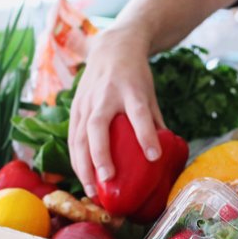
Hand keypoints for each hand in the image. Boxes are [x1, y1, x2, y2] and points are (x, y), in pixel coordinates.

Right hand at [68, 30, 164, 196]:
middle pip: (98, 126)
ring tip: (92, 191)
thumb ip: (155, 122)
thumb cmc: (136, 76)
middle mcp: (106, 95)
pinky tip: (83, 178)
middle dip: (101, 154)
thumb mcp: (150, 93)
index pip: (139, 113)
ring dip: (83, 165)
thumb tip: (164, 157)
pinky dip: (76, 160)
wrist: (112, 47)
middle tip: (108, 179)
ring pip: (79, 135)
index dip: (146, 134)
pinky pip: (72, 138)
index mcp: (131, 89)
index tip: (154, 156)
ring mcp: (87, 101)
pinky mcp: (75, 108)